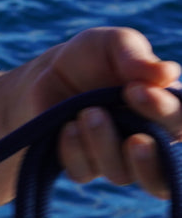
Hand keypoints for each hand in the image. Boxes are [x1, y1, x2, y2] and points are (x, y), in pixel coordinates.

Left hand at [33, 28, 181, 196]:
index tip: (137, 89)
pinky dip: (75, 151)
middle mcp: (149, 143)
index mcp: (167, 113)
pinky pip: (83, 172)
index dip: (165, 113)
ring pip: (121, 173)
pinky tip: (68, 127)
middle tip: (135, 136)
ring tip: (88, 113)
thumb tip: (168, 73)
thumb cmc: (93, 57)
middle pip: (164, 168)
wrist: (49, 72)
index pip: (180, 124)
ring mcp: (116, 159)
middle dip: (149, 154)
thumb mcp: (112, 44)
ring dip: (105, 144)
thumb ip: (136, 56)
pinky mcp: (82, 165)